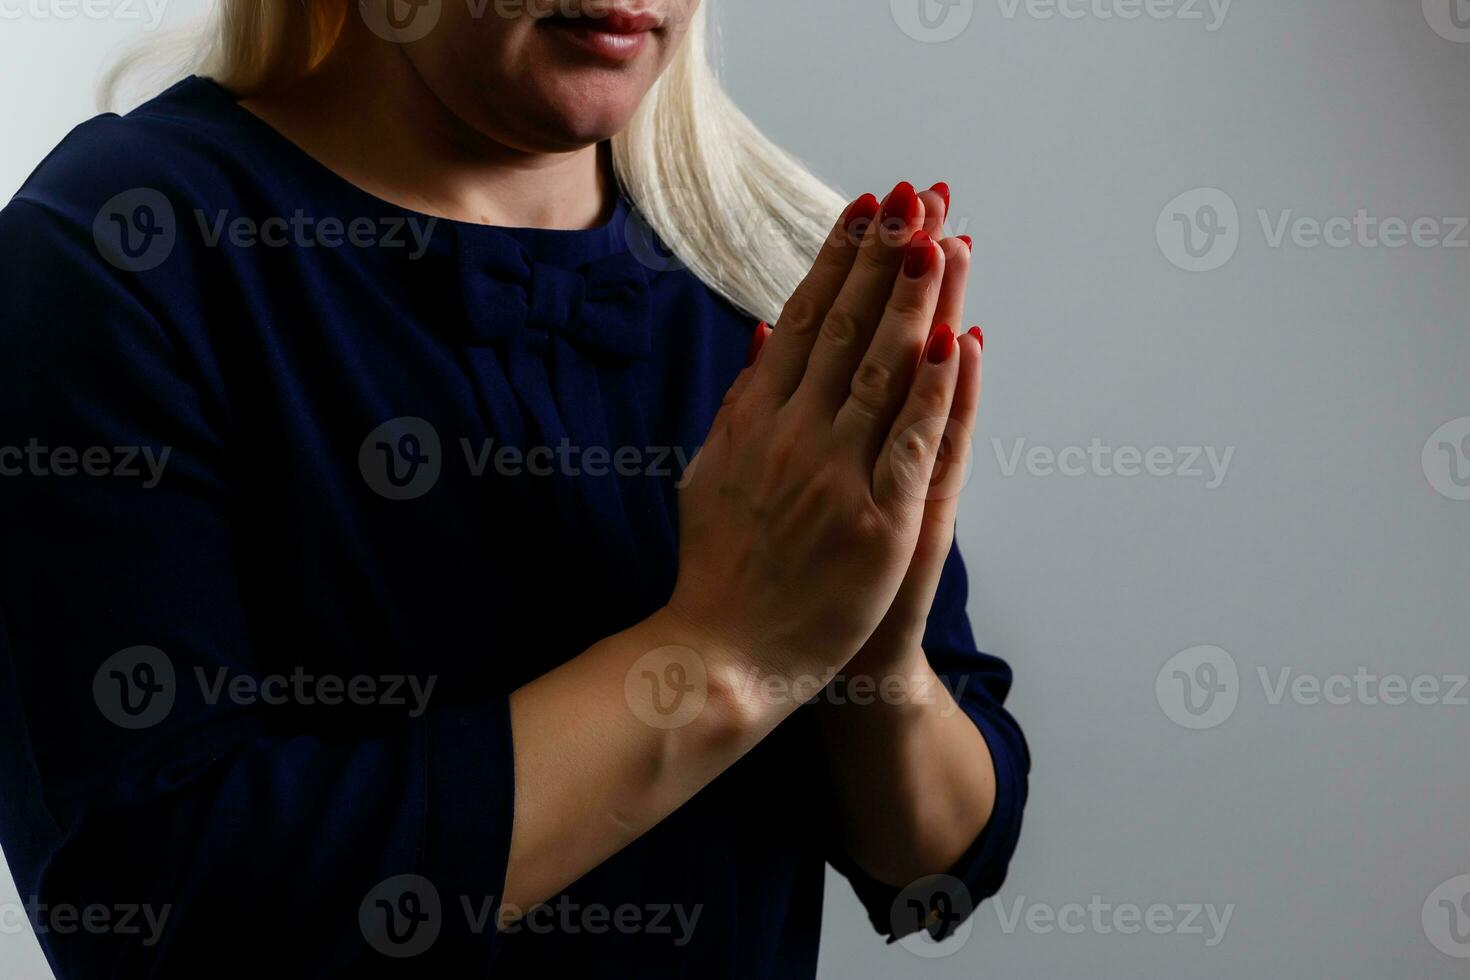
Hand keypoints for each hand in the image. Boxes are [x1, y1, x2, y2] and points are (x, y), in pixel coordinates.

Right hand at [666, 182, 960, 691]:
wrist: (720, 656)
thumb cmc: (717, 568)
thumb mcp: (709, 472)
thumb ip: (741, 402)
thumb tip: (769, 331)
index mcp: (752, 419)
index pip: (804, 319)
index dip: (838, 259)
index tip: (865, 208)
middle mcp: (791, 437)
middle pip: (848, 329)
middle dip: (883, 257)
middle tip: (914, 196)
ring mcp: (834, 477)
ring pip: (885, 371)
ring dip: (917, 301)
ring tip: (942, 238)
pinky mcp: (876, 523)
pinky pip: (914, 442)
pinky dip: (938, 389)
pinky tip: (958, 337)